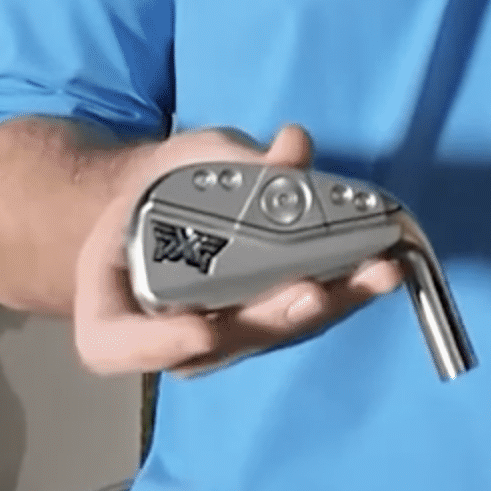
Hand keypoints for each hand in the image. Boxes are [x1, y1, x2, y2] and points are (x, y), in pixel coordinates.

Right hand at [71, 122, 403, 378]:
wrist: (154, 208)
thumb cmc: (153, 190)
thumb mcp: (179, 161)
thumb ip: (228, 158)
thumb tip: (293, 147)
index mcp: (110, 305)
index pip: (120, 343)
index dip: (160, 344)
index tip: (201, 327)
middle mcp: (166, 334)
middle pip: (217, 343)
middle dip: (270, 317)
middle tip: (310, 292)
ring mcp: (222, 335)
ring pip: (269, 333)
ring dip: (326, 306)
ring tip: (374, 274)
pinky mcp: (266, 319)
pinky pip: (298, 314)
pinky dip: (341, 292)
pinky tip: (380, 269)